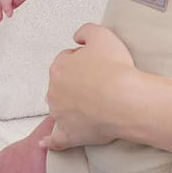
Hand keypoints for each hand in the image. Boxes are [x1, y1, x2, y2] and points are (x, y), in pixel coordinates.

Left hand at [41, 24, 135, 149]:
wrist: (125, 100)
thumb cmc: (115, 68)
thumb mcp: (102, 34)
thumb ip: (85, 30)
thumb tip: (77, 37)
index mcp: (59, 67)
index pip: (66, 60)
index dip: (83, 61)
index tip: (97, 64)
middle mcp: (54, 91)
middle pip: (61, 84)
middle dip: (75, 83)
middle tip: (98, 83)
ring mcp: (60, 114)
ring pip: (59, 108)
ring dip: (68, 107)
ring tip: (91, 106)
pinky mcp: (70, 134)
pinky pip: (56, 140)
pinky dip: (51, 141)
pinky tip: (46, 143)